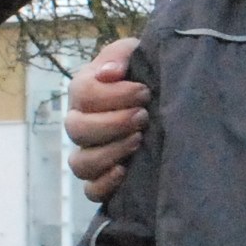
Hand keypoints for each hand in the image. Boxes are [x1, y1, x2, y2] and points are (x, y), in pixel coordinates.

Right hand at [65, 37, 145, 202]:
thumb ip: (121, 55)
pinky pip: (91, 190)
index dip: (113, 94)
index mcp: (84, 91)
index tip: (144, 92)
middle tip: (143, 116)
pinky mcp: (102, 179)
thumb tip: (108, 73)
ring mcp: (88, 153)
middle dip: (113, 122)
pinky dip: (104, 183)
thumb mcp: (138, 54)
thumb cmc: (149, 76)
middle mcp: (80, 124)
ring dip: (109, 152)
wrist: (168, 102)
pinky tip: (124, 171)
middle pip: (76, 129)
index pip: (82, 93)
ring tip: (139, 140)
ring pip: (80, 163)